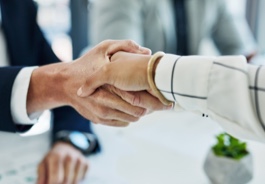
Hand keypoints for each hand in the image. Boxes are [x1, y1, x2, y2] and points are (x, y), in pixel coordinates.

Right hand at [27, 40, 151, 126]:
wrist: (65, 83)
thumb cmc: (86, 64)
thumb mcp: (103, 48)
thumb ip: (124, 45)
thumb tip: (147, 51)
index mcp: (109, 84)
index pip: (137, 97)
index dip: (151, 97)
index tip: (159, 94)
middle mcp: (105, 102)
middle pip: (137, 111)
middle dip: (150, 107)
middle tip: (157, 101)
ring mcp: (102, 114)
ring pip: (131, 119)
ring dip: (140, 113)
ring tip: (146, 104)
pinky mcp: (99, 120)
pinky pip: (122, 123)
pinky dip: (130, 117)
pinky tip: (132, 109)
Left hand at [37, 142, 87, 183]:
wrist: (67, 147)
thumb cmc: (53, 158)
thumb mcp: (43, 163)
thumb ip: (41, 175)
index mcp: (56, 156)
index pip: (56, 179)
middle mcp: (69, 156)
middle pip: (65, 181)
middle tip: (57, 182)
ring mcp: (79, 159)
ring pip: (74, 181)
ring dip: (68, 183)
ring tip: (63, 179)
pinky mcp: (86, 163)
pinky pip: (82, 179)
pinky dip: (76, 180)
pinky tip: (71, 175)